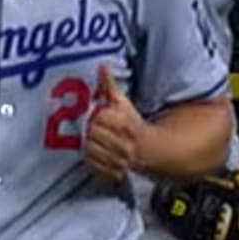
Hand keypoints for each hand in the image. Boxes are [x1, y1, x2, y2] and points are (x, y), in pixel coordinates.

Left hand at [79, 66, 142, 182]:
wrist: (149, 150)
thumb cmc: (132, 123)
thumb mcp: (121, 103)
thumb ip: (109, 85)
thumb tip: (101, 66)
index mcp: (124, 124)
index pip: (98, 118)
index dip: (96, 117)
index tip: (99, 117)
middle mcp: (123, 144)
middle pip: (92, 134)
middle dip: (91, 131)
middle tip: (96, 130)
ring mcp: (119, 161)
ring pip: (90, 150)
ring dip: (89, 145)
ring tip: (96, 141)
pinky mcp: (113, 173)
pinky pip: (92, 165)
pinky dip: (91, 159)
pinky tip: (98, 153)